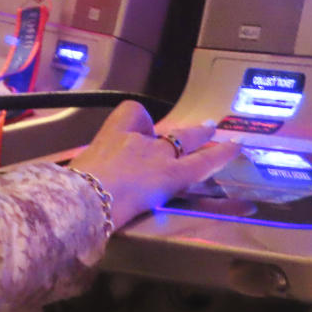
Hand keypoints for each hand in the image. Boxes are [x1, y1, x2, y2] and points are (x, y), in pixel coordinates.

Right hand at [68, 101, 239, 229]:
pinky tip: (235, 148)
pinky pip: (201, 162)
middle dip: (169, 128)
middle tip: (186, 129)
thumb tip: (81, 182)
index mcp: (109, 136)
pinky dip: (220, 154)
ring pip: (183, 139)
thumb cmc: (75, 189)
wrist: (87, 197)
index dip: (139, 122)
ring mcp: (155, 155)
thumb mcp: (77, 172)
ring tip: (213, 131)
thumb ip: (88, 172)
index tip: (142, 131)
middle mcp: (135, 139)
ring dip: (199, 136)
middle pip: (157, 126)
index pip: (129, 114)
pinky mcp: (172, 175)